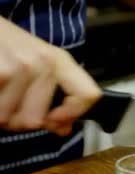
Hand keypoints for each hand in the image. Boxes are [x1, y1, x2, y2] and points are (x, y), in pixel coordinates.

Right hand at [0, 18, 100, 134]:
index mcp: (59, 61)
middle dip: (16, 119)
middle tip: (7, 100)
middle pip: (35, 121)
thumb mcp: (35, 62)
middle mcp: (43, 63)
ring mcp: (19, 67)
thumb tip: (63, 128)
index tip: (52, 119)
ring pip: (7, 119)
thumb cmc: (3, 45)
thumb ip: (52, 97)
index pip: (88, 95)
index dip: (71, 115)